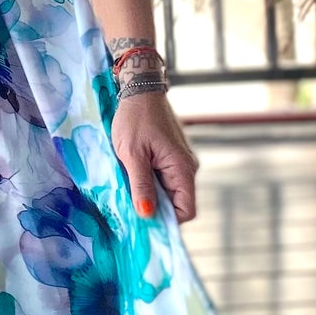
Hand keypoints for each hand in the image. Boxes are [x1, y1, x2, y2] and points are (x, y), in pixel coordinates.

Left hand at [112, 90, 199, 222]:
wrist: (140, 90)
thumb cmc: (135, 119)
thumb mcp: (132, 154)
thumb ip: (141, 185)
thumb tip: (147, 214)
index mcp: (182, 168)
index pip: (187, 210)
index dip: (168, 221)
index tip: (144, 224)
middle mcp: (187, 168)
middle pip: (178, 203)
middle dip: (156, 209)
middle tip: (130, 210)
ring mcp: (181, 162)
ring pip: (169, 192)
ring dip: (151, 195)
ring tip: (128, 192)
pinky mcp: (172, 157)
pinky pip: (164, 179)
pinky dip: (150, 184)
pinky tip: (132, 179)